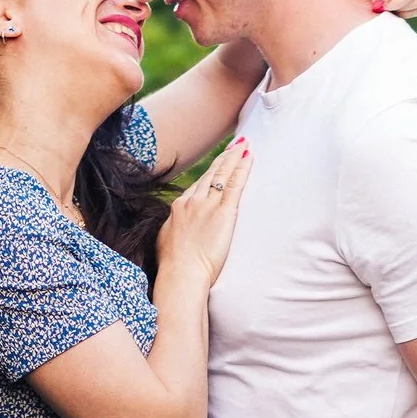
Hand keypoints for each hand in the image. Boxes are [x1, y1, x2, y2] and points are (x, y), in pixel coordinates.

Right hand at [156, 136, 251, 284]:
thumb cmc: (174, 264)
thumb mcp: (167, 239)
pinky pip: (234, 184)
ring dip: (234, 157)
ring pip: (222, 174)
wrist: (181, 272)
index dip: (209, 172)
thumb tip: (177, 227)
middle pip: (210, 174)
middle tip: (235, 146)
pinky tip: (248, 158)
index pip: (198, 185)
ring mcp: (208, 204)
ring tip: (244, 145)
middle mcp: (192, 200)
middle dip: (224, 158)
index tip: (217, 164)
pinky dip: (242, 168)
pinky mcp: (224, 212)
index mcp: (179, 207)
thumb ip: (175, 228)